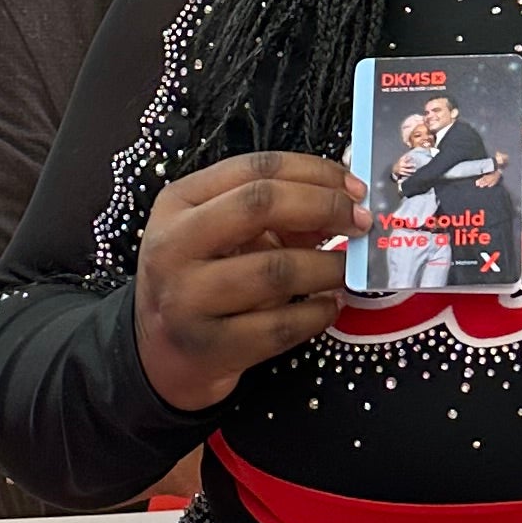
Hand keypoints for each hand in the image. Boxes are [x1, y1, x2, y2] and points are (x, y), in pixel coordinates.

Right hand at [132, 151, 366, 413]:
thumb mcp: (224, 234)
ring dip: (328, 266)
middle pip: (260, 204)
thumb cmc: (201, 279)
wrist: (161, 353)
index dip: (315, 172)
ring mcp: (187, 299)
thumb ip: (277, 214)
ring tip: (348, 269)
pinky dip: (318, 313)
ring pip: (276, 270)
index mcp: (178, 202)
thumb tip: (345, 205)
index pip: (254, 169)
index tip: (355, 188)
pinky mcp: (210, 347)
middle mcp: (173, 245)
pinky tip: (331, 305)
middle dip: (324, 207)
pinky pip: (281, 327)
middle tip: (360, 223)